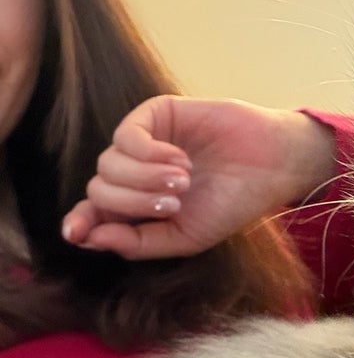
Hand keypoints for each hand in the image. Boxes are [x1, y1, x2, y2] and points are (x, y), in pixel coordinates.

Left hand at [62, 96, 336, 259]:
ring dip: (144, 178)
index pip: (94, 213)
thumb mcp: (185, 237)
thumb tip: (91, 238)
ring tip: (184, 181)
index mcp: (138, 207)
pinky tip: (179, 160)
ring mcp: (143, 143)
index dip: (80, 222)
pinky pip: (126, 135)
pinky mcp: (155, 115)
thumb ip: (139, 243)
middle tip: (174, 203)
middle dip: (130, 202)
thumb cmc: (232, 204)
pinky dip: (148, 153)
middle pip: (99, 189)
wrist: (270, 166)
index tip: (78, 232)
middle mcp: (134, 174)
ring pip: (108, 163)